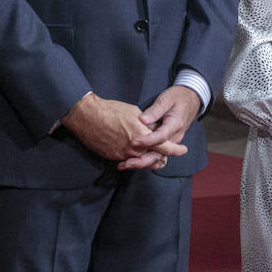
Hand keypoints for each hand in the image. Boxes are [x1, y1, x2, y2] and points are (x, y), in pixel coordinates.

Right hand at [61, 92, 185, 164]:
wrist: (88, 117)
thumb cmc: (111, 110)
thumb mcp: (134, 112)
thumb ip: (146, 123)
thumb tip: (151, 127)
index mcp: (143, 136)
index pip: (166, 147)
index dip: (176, 150)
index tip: (183, 149)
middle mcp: (135, 149)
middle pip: (155, 158)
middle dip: (162, 156)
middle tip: (167, 154)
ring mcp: (123, 155)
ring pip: (141, 161)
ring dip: (148, 158)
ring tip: (152, 153)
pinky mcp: (114, 157)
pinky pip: (128, 160)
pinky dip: (133, 157)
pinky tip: (134, 151)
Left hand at [121, 85, 200, 170]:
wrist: (191, 99)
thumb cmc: (177, 97)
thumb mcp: (166, 99)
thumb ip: (154, 110)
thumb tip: (142, 120)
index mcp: (175, 124)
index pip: (161, 136)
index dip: (147, 141)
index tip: (133, 142)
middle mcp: (175, 137)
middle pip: (160, 154)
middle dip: (142, 161)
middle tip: (126, 163)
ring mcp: (172, 142)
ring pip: (158, 157)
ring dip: (142, 163)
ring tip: (125, 165)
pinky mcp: (167, 143)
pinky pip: (158, 155)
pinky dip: (145, 160)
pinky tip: (131, 161)